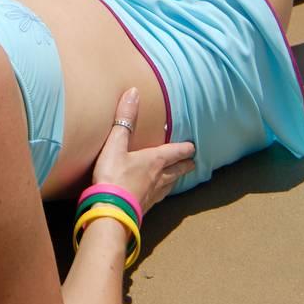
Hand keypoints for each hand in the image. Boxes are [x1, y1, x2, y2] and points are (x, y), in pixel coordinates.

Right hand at [90, 87, 195, 217]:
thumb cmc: (113, 176)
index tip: (193, 147)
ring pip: (169, 186)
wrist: (110, 211)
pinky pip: (157, 198)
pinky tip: (156, 196)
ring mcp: (152, 195)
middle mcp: (158, 178)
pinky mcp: (144, 208)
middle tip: (192, 163)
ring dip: (175, 180)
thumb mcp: (116, 144)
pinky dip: (161, 193)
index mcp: (155, 161)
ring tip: (177, 178)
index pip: (176, 152)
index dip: (185, 149)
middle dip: (185, 165)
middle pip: (177, 171)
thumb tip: (133, 92)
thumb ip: (124, 119)